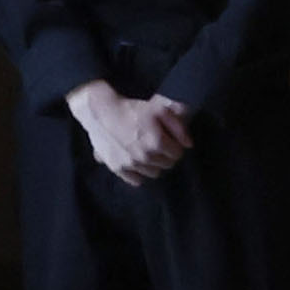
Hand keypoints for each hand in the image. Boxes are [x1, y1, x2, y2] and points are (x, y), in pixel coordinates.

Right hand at [63, 81, 189, 184]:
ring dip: (154, 164)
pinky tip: (137, 162)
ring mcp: (130, 164)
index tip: (169, 140)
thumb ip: (178, 127)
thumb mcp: (160, 110)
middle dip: (166, 155)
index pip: (178, 154)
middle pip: (167, 164)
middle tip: (158, 145)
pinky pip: (136, 180)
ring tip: (146, 151)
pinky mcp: (117, 168)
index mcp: (156, 142)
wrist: (101, 112)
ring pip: (154, 173)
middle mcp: (144, 157)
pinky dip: (139, 173)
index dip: (175, 146)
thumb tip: (188, 144)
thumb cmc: (132, 109)